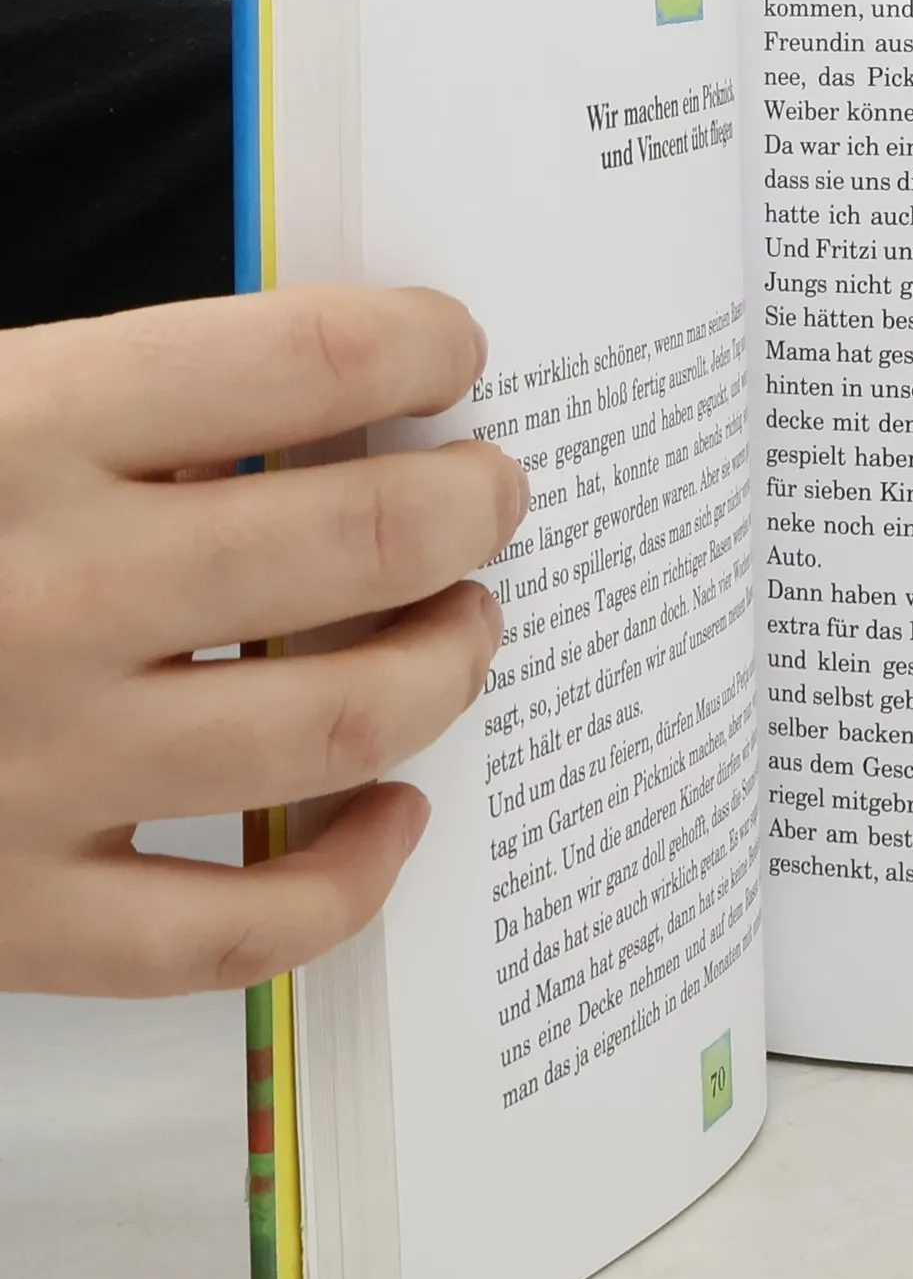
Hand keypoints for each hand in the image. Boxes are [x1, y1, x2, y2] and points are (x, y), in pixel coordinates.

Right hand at [0, 287, 526, 995]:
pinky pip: (239, 932)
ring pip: (338, 726)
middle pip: (358, 539)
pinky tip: (399, 814)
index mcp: (5, 428)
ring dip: (448, 665)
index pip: (299, 357)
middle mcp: (37, 595)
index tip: (456, 352)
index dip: (419, 346)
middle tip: (498, 493)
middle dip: (470, 505)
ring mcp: (28, 772)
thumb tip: (322, 392)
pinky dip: (353, 880)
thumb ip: (103, 398)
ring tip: (474, 624)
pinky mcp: (8, 919)